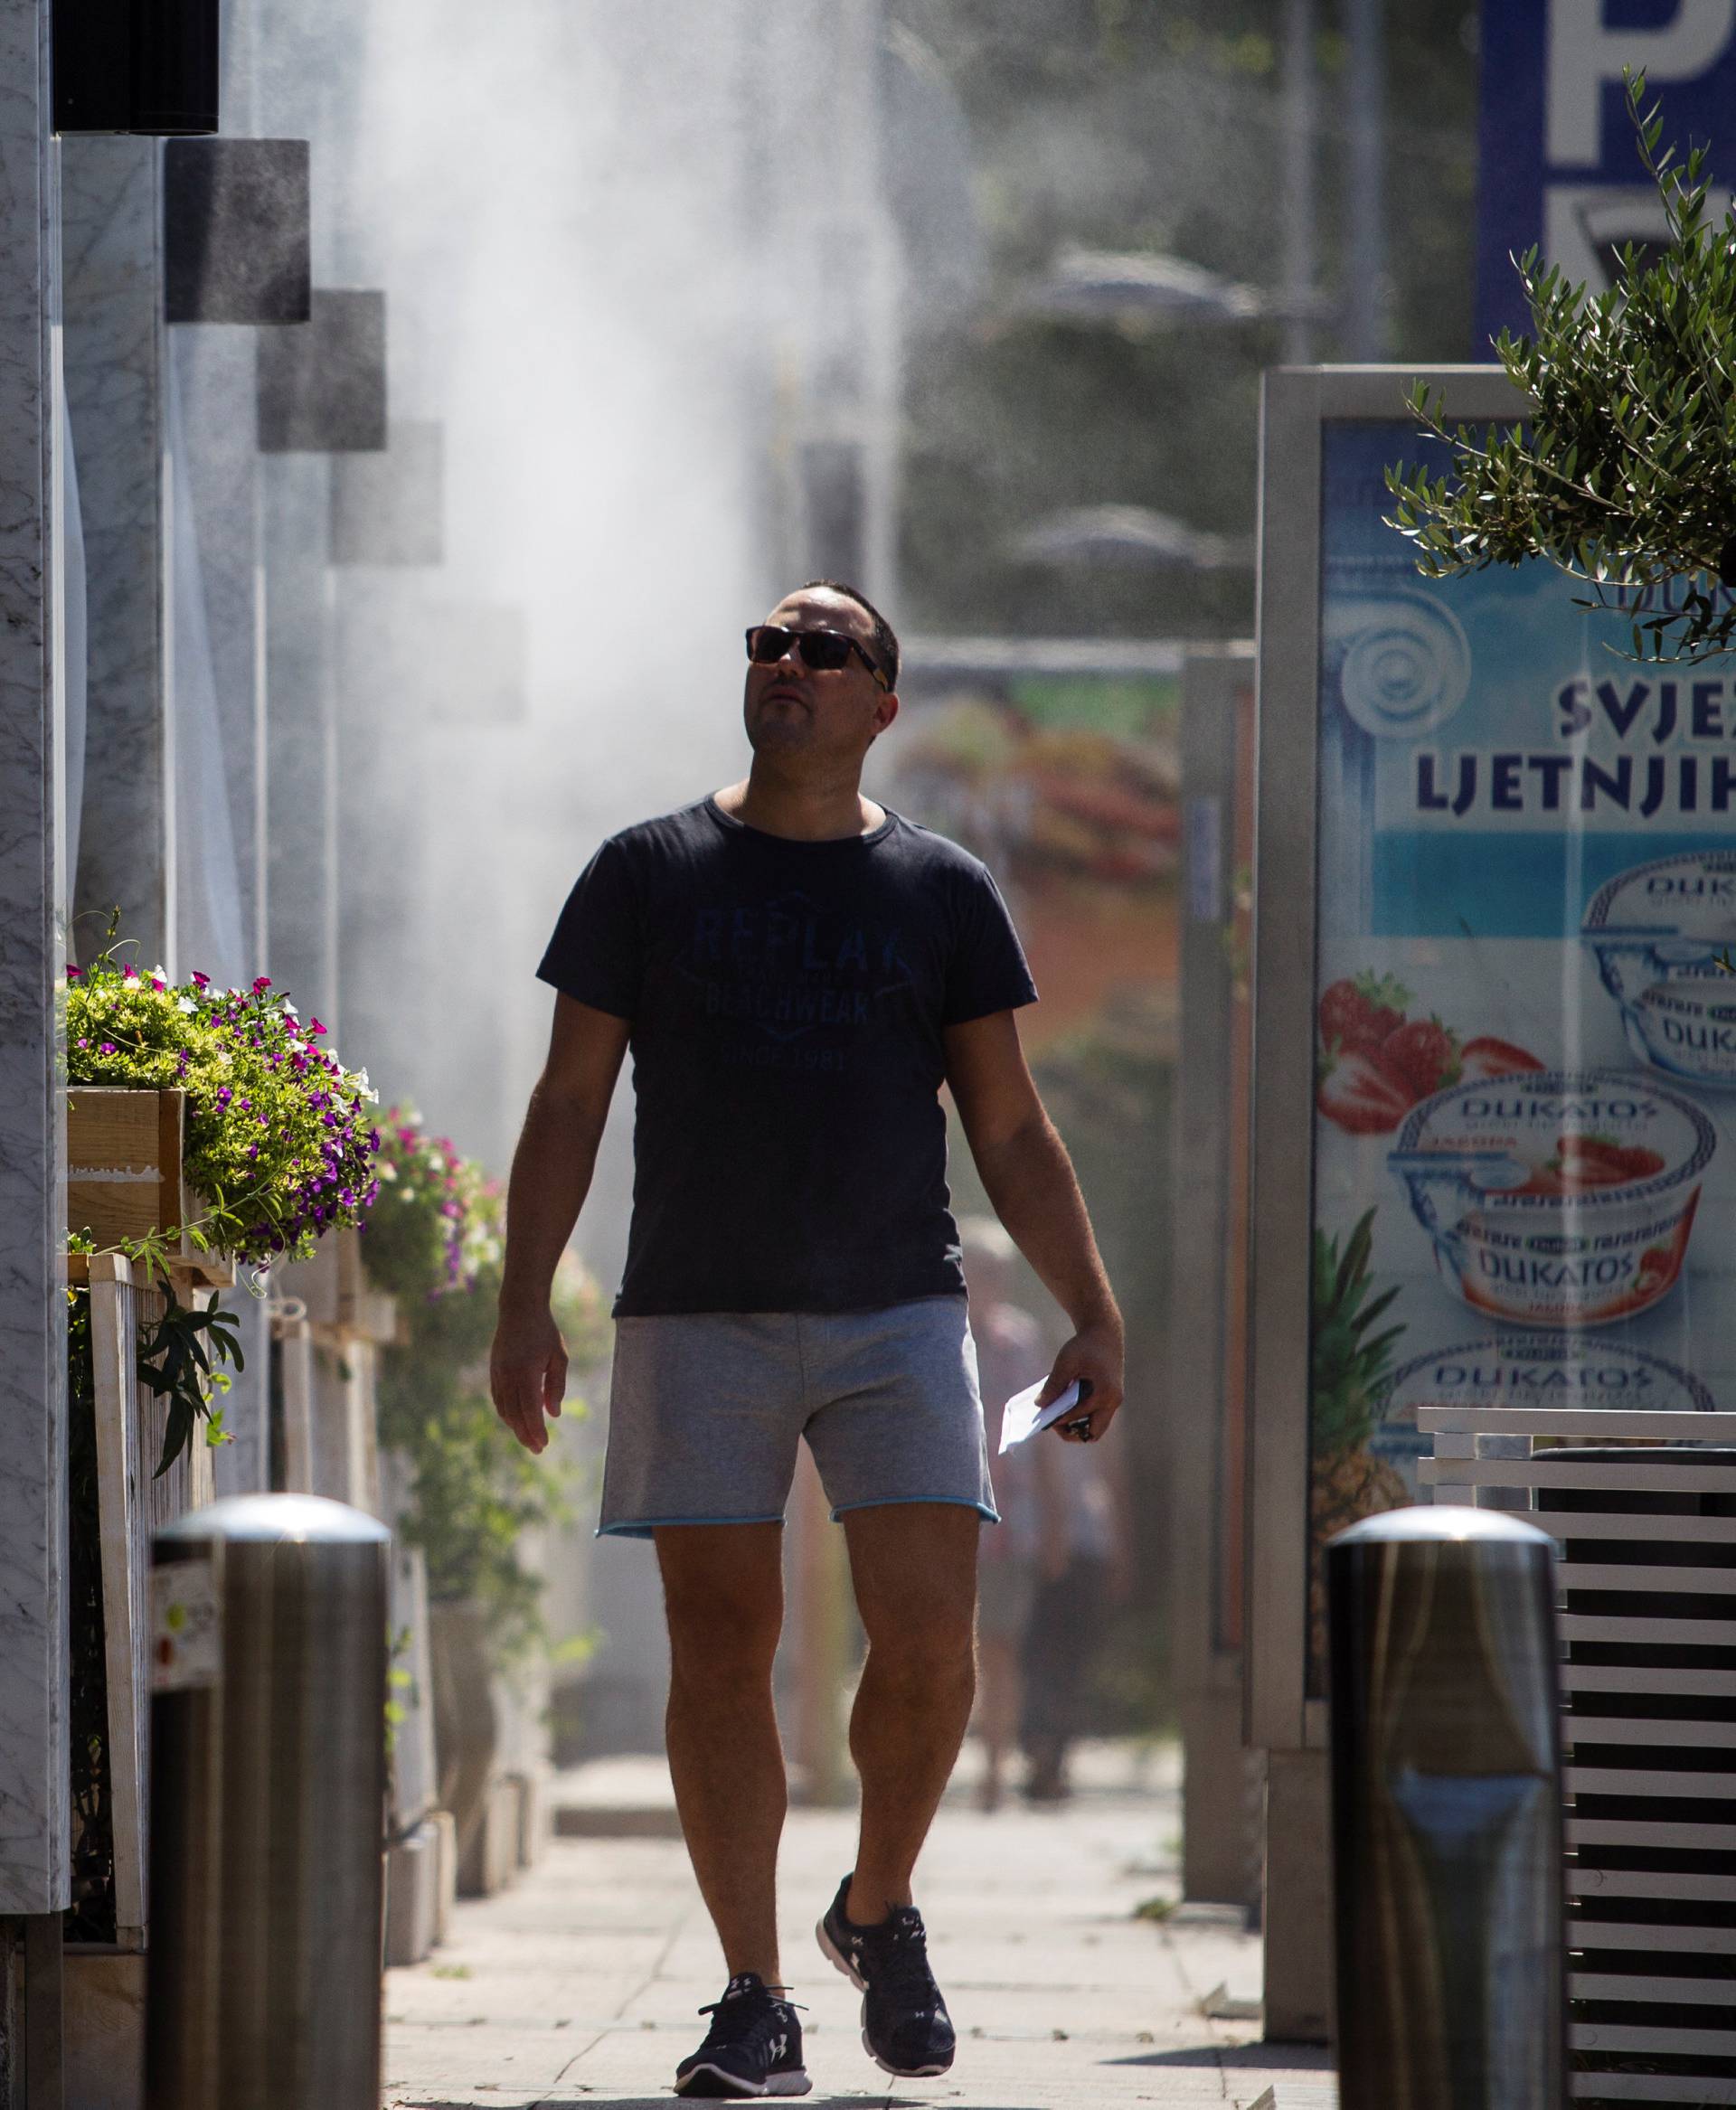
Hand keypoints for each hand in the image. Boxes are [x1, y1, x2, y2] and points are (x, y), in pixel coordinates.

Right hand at [489, 1302, 566, 1454]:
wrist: (519, 1310)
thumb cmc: (544, 1332)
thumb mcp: (559, 1356)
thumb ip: (556, 1386)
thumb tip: (553, 1414)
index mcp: (526, 1373)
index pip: (530, 1411)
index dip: (536, 1430)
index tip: (544, 1445)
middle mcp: (508, 1377)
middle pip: (515, 1415)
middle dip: (526, 1435)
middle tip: (538, 1449)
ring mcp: (498, 1374)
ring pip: (504, 1409)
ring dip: (515, 1426)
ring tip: (528, 1438)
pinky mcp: (494, 1371)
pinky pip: (498, 1399)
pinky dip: (506, 1413)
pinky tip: (515, 1420)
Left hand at [1037, 1317, 1123, 1442]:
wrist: (1104, 1332)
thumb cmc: (1085, 1345)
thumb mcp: (1066, 1362)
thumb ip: (1053, 1384)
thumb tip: (1040, 1405)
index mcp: (1105, 1393)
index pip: (1078, 1414)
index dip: (1059, 1418)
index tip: (1043, 1418)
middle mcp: (1112, 1402)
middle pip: (1094, 1432)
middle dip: (1073, 1432)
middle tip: (1053, 1423)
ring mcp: (1113, 1401)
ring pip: (1095, 1426)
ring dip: (1077, 1424)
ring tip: (1057, 1415)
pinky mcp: (1109, 1398)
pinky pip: (1095, 1415)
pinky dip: (1081, 1415)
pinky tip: (1064, 1405)